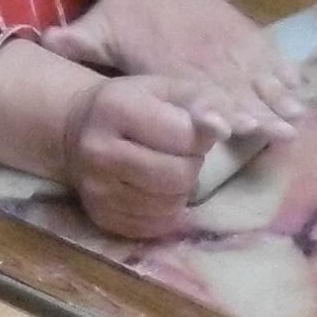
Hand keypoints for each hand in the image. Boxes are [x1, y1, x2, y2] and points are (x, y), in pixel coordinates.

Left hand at [58, 0, 298, 122]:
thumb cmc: (126, 7)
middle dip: (253, 110)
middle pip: (232, 87)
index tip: (221, 126)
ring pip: (255, 75)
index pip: (192, 88)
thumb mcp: (98, 22)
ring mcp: (227, 44)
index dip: (208, 107)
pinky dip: (283, 73)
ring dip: (275, 98)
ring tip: (294, 119)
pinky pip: (267, 57)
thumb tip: (42, 41)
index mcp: (169, 58)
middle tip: (273, 132)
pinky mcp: (244, 35)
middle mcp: (203, 54)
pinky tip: (300, 93)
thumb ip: (76, 39)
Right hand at [66, 70, 246, 238]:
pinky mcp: (100, 217)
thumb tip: (241, 126)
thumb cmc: (133, 104)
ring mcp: (96, 189)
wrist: (76, 130)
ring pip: (169, 206)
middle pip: (177, 177)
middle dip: (191, 166)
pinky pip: (153, 227)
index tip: (190, 131)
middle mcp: (100, 151)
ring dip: (180, 190)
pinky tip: (155, 191)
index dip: (200, 137)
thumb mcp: (167, 88)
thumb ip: (207, 102)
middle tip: (180, 154)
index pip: (184, 137)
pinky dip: (165, 212)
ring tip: (167, 170)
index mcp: (118, 108)